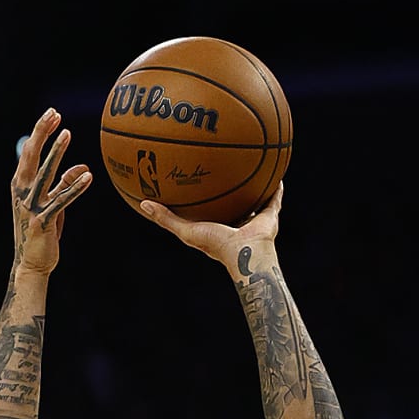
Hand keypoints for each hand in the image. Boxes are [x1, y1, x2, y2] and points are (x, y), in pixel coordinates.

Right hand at [11, 108, 91, 273]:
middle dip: (42, 132)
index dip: (41, 131)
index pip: (29, 152)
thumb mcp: (53, 205)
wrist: (32, 264)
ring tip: (68, 133)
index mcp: (21, 185)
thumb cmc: (43, 233)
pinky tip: (88, 177)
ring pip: (45, 173)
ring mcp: (31, 206)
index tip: (53, 114)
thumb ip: (65, 184)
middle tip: (54, 113)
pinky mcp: (43, 221)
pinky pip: (61, 200)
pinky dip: (75, 188)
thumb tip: (83, 168)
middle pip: (32, 155)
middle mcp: (23, 192)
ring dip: (56, 152)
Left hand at [139, 180, 281, 273]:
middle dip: (228, 190)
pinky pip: (274, 199)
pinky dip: (275, 188)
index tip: (197, 183)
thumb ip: (165, 219)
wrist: (245, 254)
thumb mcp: (186, 231)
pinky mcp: (270, 217)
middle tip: (222, 169)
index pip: (210, 211)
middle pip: (232, 203)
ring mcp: (255, 221)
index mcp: (219, 228)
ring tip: (251, 165)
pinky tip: (275, 171)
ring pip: (253, 200)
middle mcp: (237, 224)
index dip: (204, 199)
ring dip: (252, 187)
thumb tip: (142, 203)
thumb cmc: (216, 246)